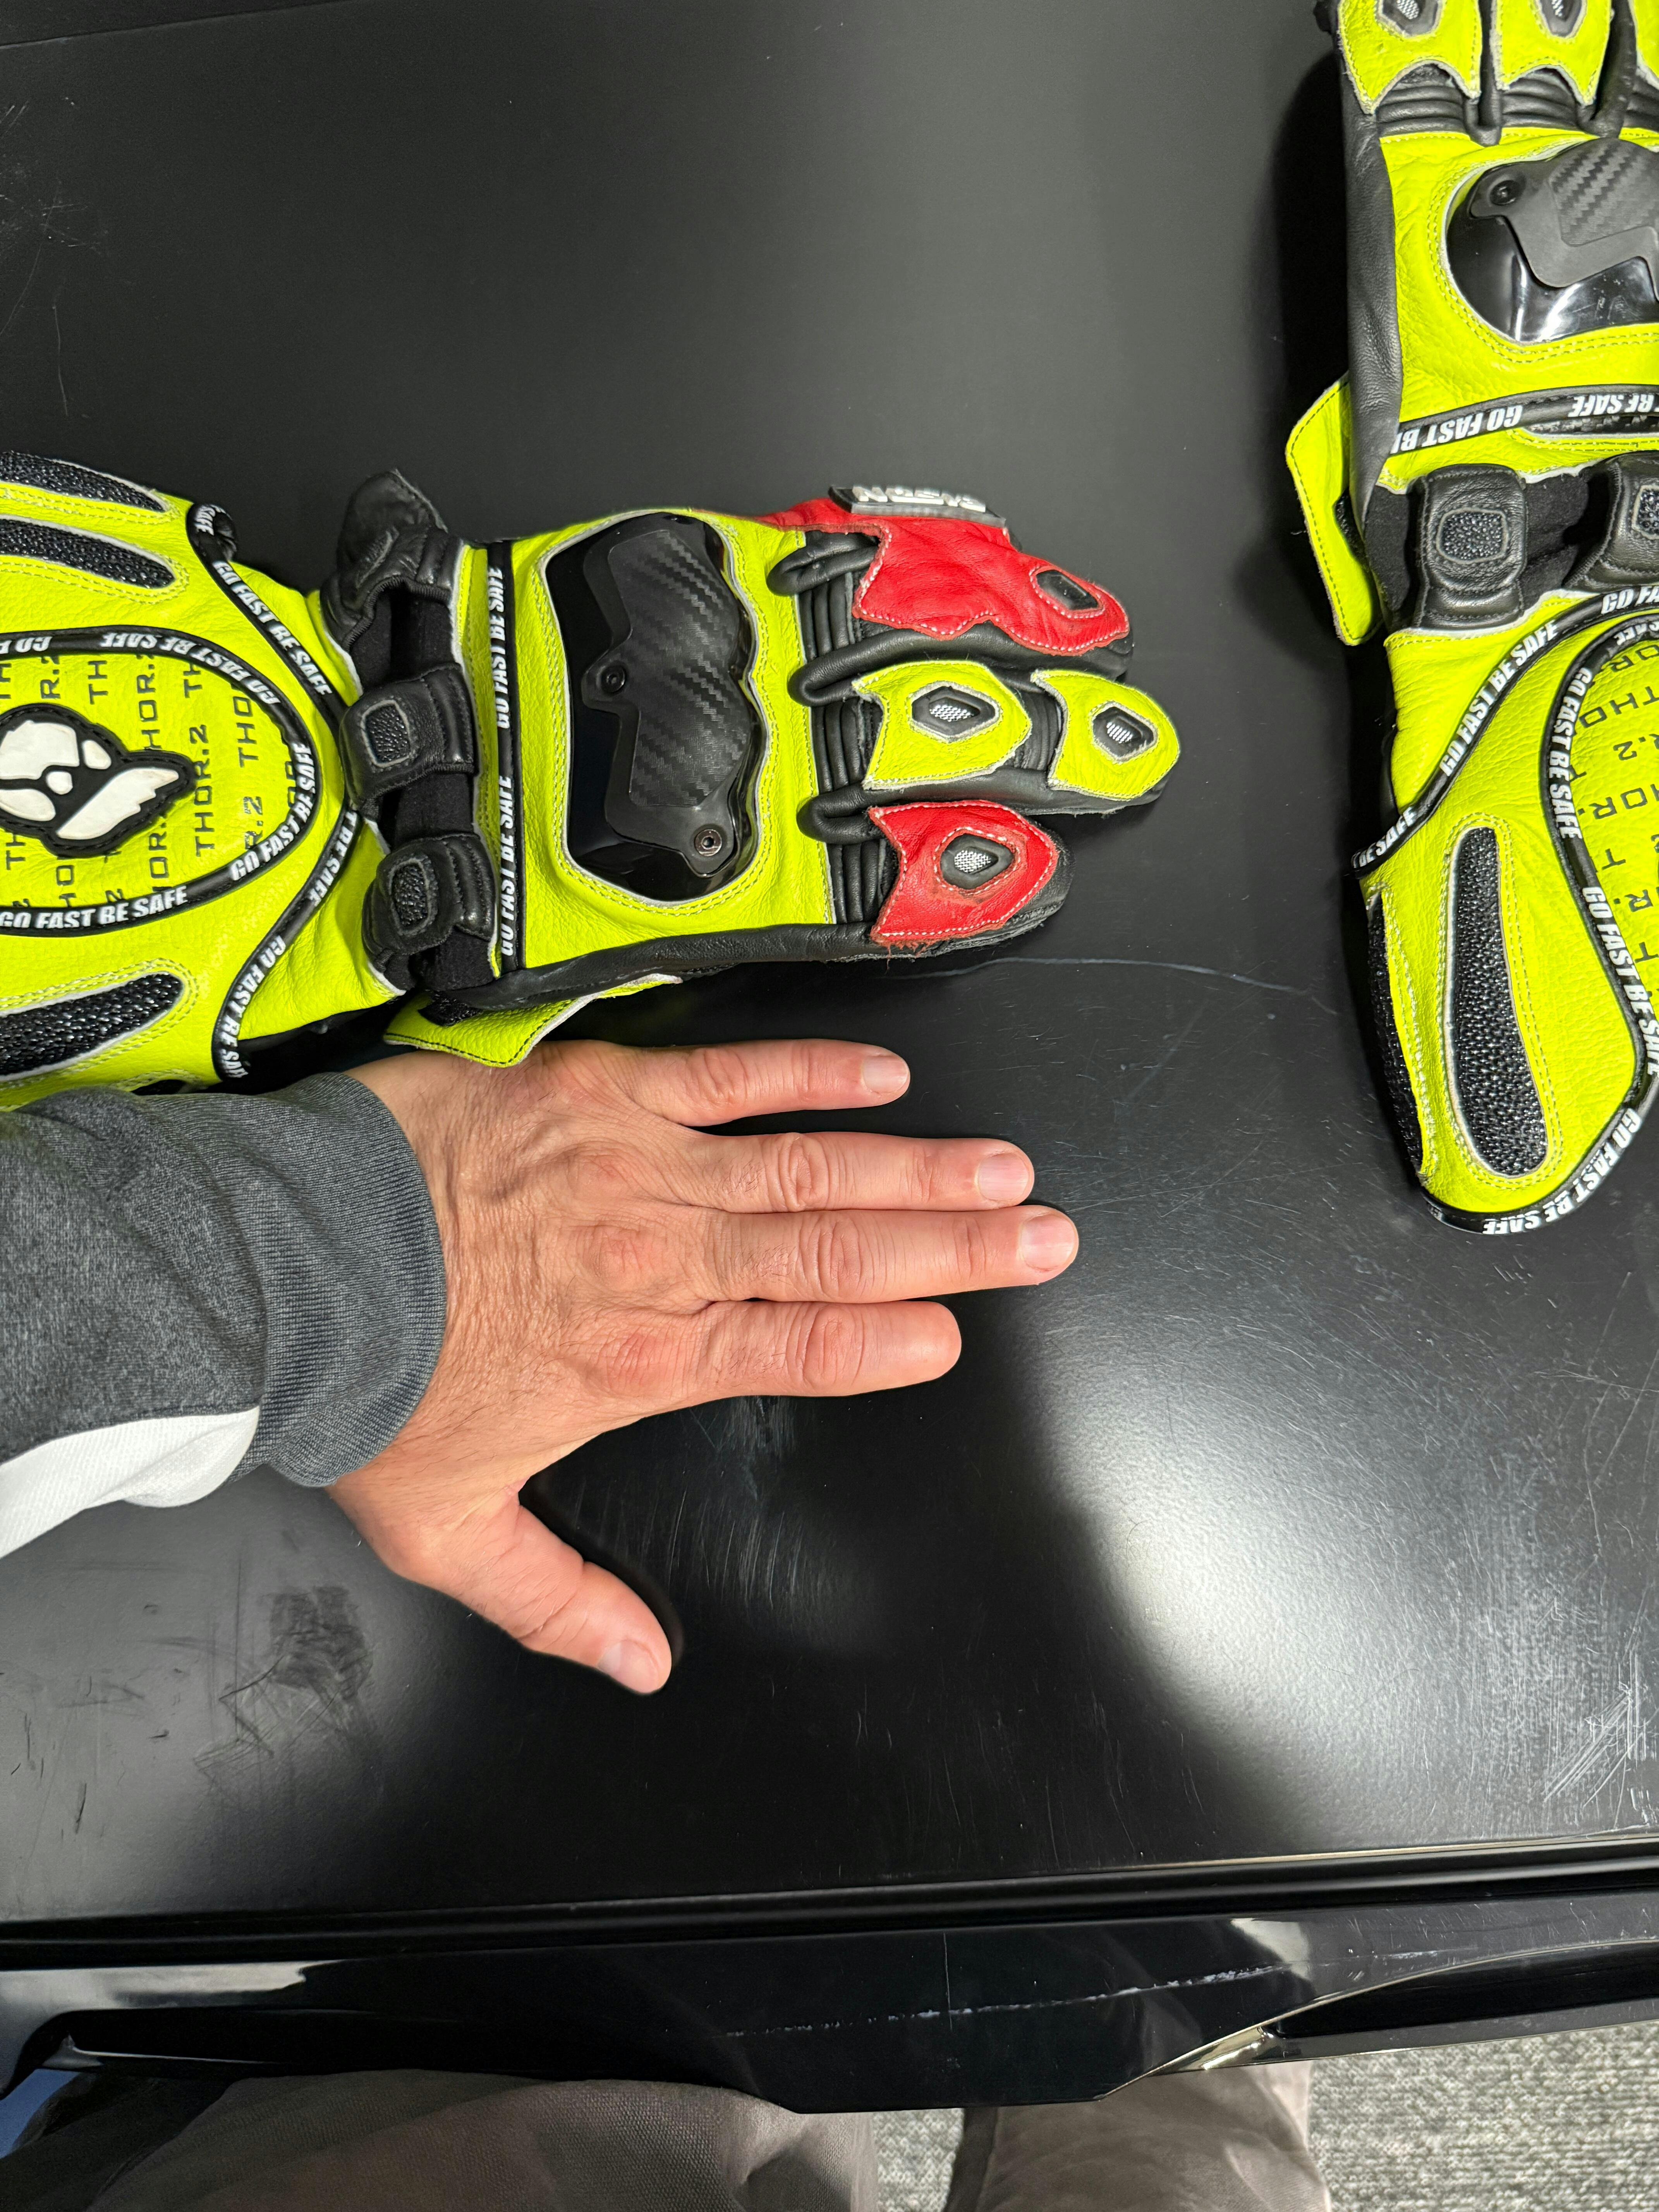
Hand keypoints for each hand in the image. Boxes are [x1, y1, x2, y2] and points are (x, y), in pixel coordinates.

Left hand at [336, 1037, 1076, 1691]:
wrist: (287, 1266)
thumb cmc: (369, 1384)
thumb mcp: (454, 1529)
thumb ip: (559, 1601)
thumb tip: (638, 1665)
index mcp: (643, 1360)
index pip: (803, 1349)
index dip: (891, 1340)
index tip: (956, 1332)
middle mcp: (662, 1262)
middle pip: (839, 1254)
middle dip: (955, 1249)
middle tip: (1040, 1236)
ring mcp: (639, 1170)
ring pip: (810, 1168)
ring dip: (917, 1170)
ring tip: (1001, 1169)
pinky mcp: (600, 1094)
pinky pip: (729, 1075)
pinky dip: (811, 1071)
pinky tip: (884, 1075)